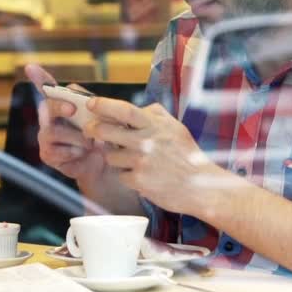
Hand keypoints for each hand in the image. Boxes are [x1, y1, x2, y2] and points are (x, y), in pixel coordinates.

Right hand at [25, 64, 106, 181]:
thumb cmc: (102, 138)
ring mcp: (46, 136)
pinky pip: (57, 151)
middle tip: (72, 109)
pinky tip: (82, 154)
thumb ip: (96, 108)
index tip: (30, 67)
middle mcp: (50, 118)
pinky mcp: (47, 154)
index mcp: (63, 104)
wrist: (103, 165)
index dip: (38, 77)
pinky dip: (74, 152)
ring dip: (76, 136)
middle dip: (59, 106)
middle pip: (48, 106)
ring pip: (53, 131)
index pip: (48, 88)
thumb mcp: (105, 120)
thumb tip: (86, 98)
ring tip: (91, 143)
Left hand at [83, 97, 215, 214]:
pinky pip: (121, 175)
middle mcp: (146, 141)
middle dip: (93, 129)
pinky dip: (128, 176)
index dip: (104, 105)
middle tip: (91, 130)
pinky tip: (142, 176)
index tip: (91, 104)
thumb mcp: (176, 128)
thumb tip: (137, 108)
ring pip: (111, 156)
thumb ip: (156, 115)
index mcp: (155, 126)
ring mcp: (141, 162)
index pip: (124, 110)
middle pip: (106, 131)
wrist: (201, 187)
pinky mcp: (139, 181)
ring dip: (116, 158)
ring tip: (133, 160)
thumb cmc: (187, 156)